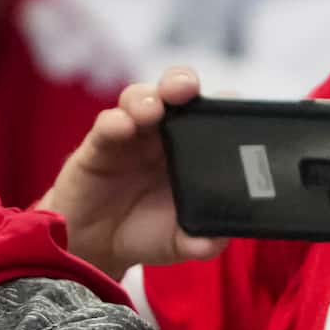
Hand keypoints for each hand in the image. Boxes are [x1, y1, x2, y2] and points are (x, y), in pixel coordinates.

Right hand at [38, 67, 225, 275]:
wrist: (98, 246)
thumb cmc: (146, 232)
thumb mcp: (180, 242)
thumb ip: (201, 242)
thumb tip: (219, 242)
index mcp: (191, 152)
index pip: (208, 115)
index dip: (220, 104)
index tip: (231, 103)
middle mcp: (163, 135)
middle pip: (174, 94)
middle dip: (182, 83)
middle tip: (188, 88)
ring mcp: (131, 135)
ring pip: (140, 100)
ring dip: (148, 97)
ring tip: (154, 107)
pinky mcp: (99, 145)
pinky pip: (106, 125)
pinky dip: (115, 122)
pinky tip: (122, 125)